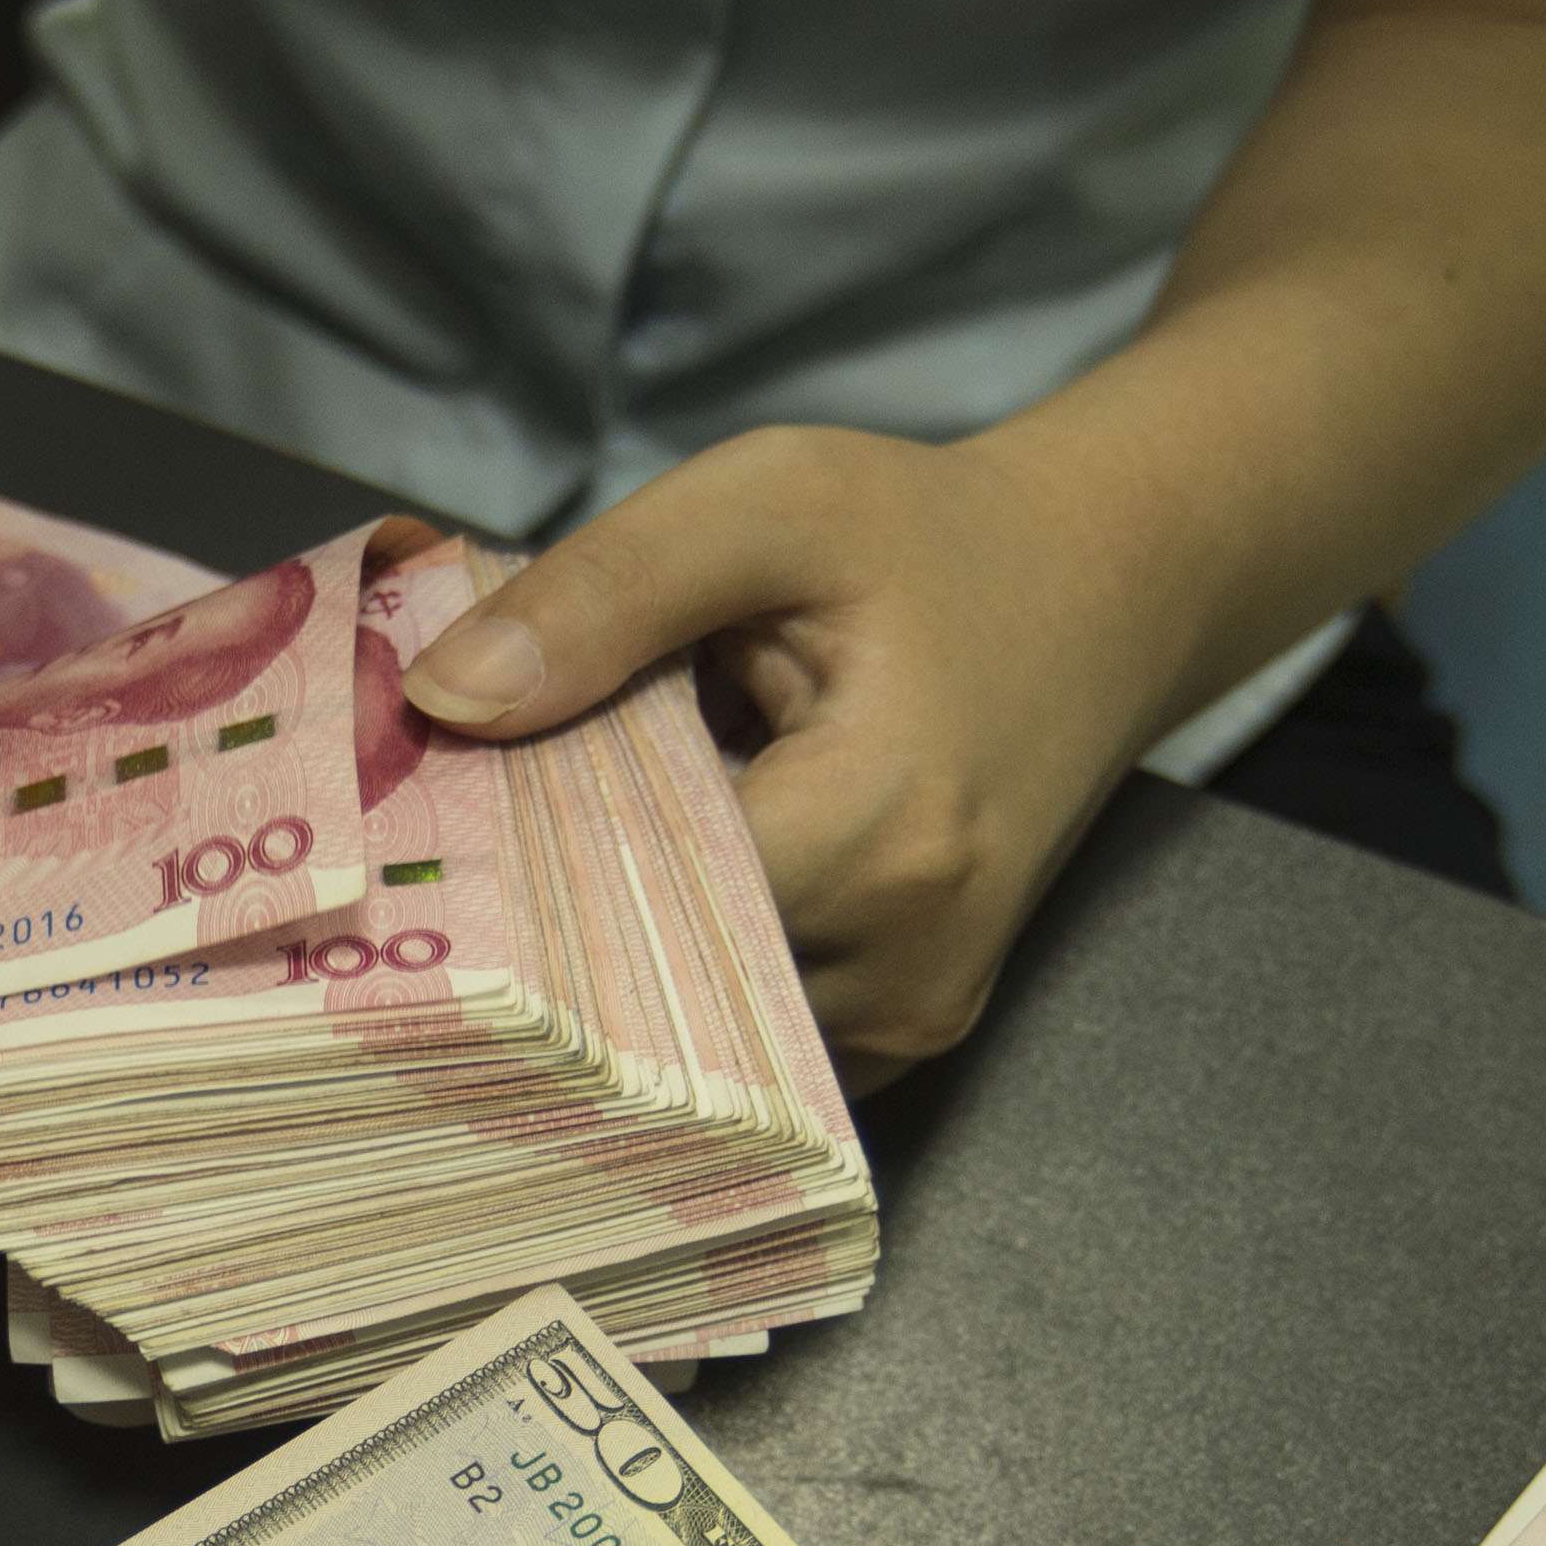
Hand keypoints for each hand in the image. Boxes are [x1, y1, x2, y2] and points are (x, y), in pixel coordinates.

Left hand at [396, 423, 1191, 1085]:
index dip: (522, 857)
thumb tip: (442, 702)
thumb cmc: (927, 539)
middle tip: (479, 826)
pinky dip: (687, 971)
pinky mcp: (909, 1037)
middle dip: (556, 912)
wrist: (1103, 591)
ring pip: (694, 1031)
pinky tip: (659, 880)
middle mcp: (906, 965)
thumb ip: (607, 591)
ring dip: (621, 950)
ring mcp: (914, 1022)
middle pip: (655, 986)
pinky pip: (752, 1042)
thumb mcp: (768, 502)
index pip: (635, 902)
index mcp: (880, 833)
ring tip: (587, 839)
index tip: (442, 801)